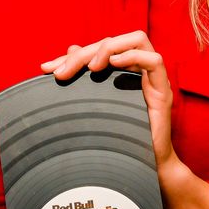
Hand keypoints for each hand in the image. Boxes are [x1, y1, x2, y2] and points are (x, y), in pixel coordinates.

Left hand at [42, 31, 208, 208]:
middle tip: (62, 73)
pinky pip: (155, 61)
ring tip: (90, 67)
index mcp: (122, 71)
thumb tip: (70, 49)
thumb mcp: (95, 107)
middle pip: (114, 41)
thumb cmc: (119, 139)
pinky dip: (132, 57)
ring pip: (137, 39)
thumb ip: (84, 81)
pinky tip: (113, 65)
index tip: (46, 70)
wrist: (142, 169)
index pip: (97, 48)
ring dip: (109, 48)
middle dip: (84, 53)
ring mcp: (152, 79)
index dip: (71, 55)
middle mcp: (138, 71)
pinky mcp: (162, 92)